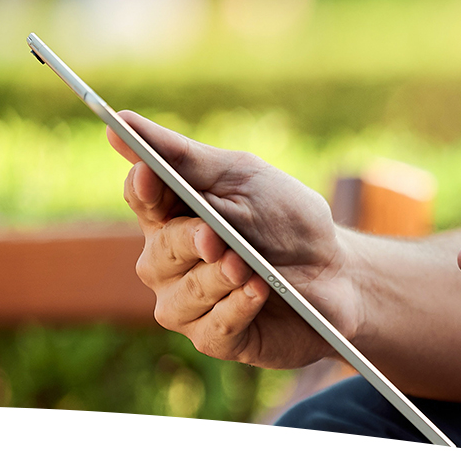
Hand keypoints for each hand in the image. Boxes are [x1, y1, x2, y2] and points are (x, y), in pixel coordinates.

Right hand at [110, 111, 360, 368]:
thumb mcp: (244, 178)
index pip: (141, 197)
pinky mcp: (217, 338)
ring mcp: (189, 303)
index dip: (143, 187)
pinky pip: (212, 329)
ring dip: (218, 279)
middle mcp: (169, 263)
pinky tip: (260, 291)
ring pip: (181, 296)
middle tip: (215, 237)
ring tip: (249, 267)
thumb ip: (184, 157)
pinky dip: (238, 308)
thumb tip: (121, 121)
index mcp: (172, 215)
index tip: (152, 173)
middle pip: (158, 251)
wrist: (339, 273)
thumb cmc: (287, 221)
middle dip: (188, 242)